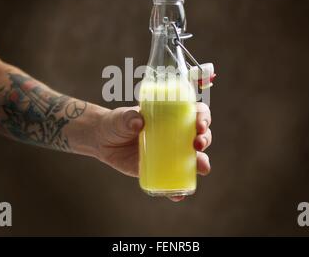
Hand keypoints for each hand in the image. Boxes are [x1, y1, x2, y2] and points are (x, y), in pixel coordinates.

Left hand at [95, 102, 211, 201]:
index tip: (200, 124)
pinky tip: (179, 195)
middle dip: (206, 139)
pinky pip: (175, 180)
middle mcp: (176, 134)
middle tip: (198, 143)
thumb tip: (138, 123)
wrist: (103, 141)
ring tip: (201, 168)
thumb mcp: (121, 118)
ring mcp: (170, 153)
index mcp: (172, 116)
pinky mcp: (161, 169)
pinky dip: (179, 189)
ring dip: (202, 163)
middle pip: (201, 136)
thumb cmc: (116, 123)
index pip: (195, 113)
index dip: (203, 118)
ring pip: (194, 158)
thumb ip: (128, 118)